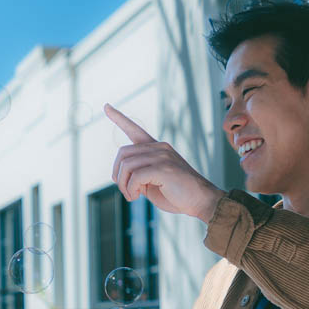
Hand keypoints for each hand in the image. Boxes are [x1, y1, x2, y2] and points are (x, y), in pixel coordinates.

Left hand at [105, 104, 224, 221]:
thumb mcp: (153, 182)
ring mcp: (162, 156)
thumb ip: (139, 174)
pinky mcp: (164, 168)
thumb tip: (118, 176)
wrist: (202, 201)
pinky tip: (137, 196)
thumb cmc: (177, 194)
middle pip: (122, 153)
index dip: (119, 118)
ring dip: (123, 185)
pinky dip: (131, 189)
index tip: (106, 106)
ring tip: (132, 195)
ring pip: (126, 165)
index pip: (135, 129)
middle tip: (126, 191)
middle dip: (117, 175)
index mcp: (157, 148)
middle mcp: (159, 147)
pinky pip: (135, 176)